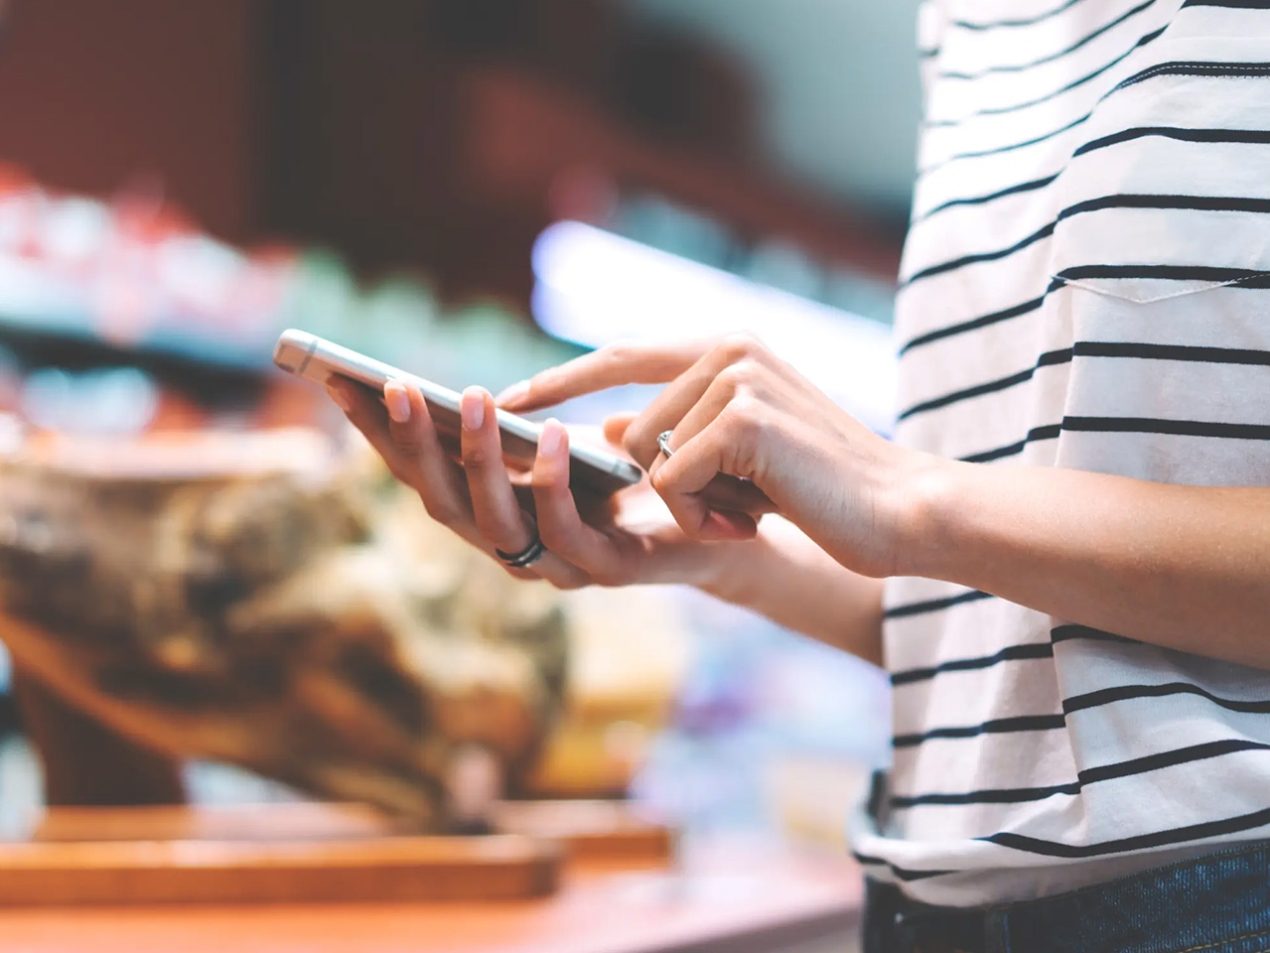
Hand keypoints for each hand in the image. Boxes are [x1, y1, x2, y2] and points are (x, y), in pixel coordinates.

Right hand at [324, 377, 751, 590]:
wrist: (723, 525)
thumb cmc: (640, 476)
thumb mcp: (570, 444)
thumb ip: (522, 434)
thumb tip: (471, 399)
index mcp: (494, 515)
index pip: (422, 476)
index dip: (380, 435)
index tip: (340, 382)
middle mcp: (512, 548)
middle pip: (440, 503)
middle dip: (411, 445)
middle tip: (389, 386)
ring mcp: (555, 566)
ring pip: (495, 522)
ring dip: (477, 460)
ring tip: (468, 399)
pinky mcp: (606, 571)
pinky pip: (567, 532)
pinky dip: (553, 485)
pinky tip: (553, 437)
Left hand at [498, 334, 924, 577]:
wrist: (896, 510)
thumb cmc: (816, 485)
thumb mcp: (734, 455)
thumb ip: (674, 431)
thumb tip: (606, 427)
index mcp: (728, 346)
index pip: (621, 356)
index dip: (561, 381)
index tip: (507, 401)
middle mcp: (730, 347)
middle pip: (633, 426)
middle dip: (664, 483)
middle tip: (734, 507)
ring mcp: (738, 376)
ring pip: (650, 456)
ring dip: (689, 501)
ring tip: (752, 506)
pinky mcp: (743, 417)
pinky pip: (674, 480)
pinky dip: (702, 512)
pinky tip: (754, 514)